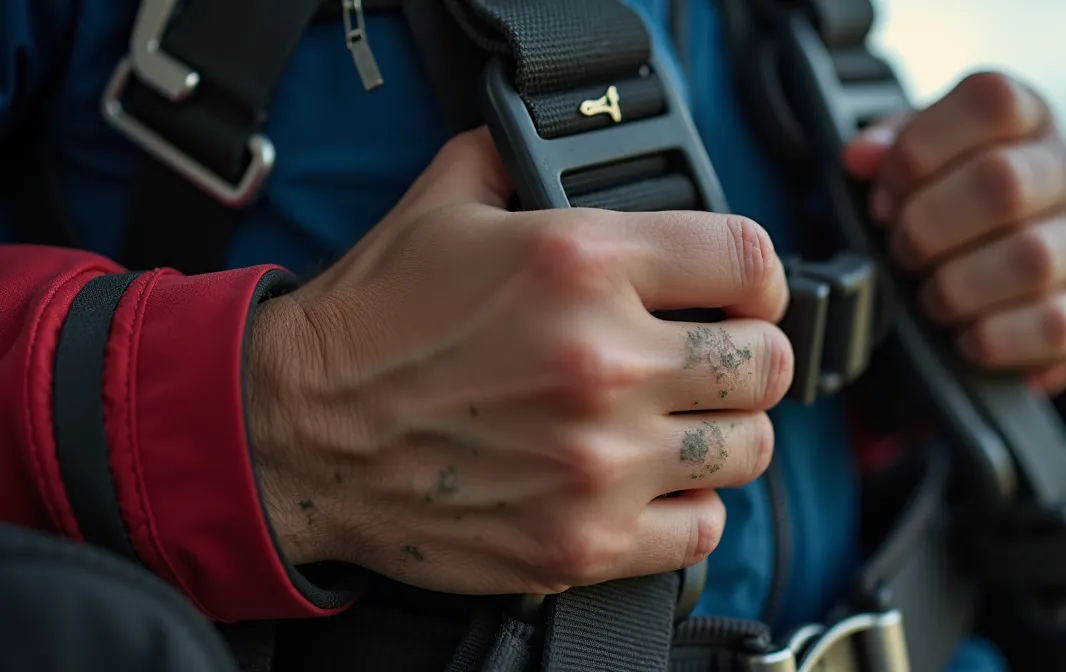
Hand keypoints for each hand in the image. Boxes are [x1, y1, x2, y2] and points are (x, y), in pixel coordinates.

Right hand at [244, 129, 792, 594]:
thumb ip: (518, 161)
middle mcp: (603, 361)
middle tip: (716, 362)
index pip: (749, 260)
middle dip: (749, 356)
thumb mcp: (443, 205)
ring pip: (748, 449)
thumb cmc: (370, 326)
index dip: (758, 277)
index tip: (744, 294)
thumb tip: (554, 150)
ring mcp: (598, 460)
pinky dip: (689, 509)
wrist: (297, 433)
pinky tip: (653, 485)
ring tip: (684, 423)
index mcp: (581, 263)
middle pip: (766, 363)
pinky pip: (702, 531)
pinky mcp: (582, 540)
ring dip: (725, 433)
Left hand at [843, 72, 1065, 393]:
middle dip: (927, 227)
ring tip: (930, 298)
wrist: (1004, 283)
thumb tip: (862, 155)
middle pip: (1002, 182)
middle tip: (902, 253)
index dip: (920, 151)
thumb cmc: (952, 208)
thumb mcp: (917, 162)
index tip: (884, 196)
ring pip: (1030, 258)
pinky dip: (992, 337)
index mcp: (1028, 119)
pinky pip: (1051, 325)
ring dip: (956, 287)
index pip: (991, 101)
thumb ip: (890, 149)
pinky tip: (963, 337)